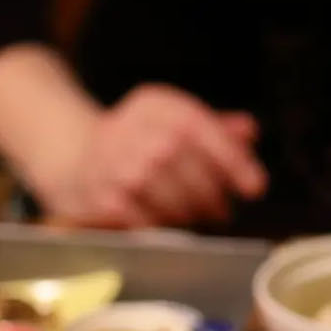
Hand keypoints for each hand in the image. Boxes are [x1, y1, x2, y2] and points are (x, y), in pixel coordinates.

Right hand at [33, 84, 267, 228]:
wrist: (74, 158)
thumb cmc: (137, 142)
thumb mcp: (172, 123)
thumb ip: (213, 129)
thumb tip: (249, 133)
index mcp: (154, 105)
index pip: (200, 127)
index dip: (232, 160)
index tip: (256, 187)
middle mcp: (130, 127)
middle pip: (183, 162)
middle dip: (210, 192)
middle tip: (222, 210)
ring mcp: (111, 164)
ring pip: (164, 194)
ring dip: (188, 212)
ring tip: (195, 218)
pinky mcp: (99, 197)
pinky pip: (141, 219)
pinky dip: (160, 226)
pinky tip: (166, 225)